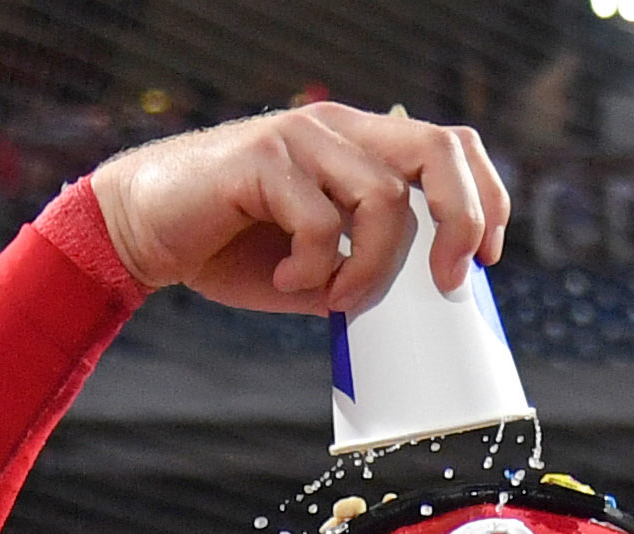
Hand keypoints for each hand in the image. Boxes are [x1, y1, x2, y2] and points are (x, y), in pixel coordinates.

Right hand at [90, 105, 505, 319]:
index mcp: (361, 145)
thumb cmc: (236, 250)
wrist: (147, 234)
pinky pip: (321, 223)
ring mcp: (301, 137)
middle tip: (448, 282)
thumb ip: (372, 269)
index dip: (485, 199)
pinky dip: (314, 269)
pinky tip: (283, 281)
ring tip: (334, 296)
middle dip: (462, 220)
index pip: (450, 147)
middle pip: (439, 150)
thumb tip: (428, 304)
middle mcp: (338, 129)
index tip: (486, 260)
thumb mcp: (323, 268)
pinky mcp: (263, 160)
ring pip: (384, 200)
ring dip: (371, 270)